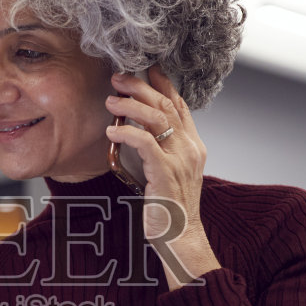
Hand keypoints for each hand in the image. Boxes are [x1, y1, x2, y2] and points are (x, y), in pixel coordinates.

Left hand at [104, 66, 218, 288]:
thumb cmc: (171, 209)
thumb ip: (161, 149)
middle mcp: (190, 148)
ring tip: (111, 100)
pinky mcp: (166, 174)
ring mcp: (180, 160)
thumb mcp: (169, 173)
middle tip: (118, 77)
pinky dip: (127, 132)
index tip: (146, 66)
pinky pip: (146, 143)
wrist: (182, 239)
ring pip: (158, 118)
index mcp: (193, 146)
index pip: (180, 104)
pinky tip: (112, 129)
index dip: (163, 82)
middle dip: (141, 86)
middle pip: (167, 104)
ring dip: (131, 105)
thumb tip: (139, 130)